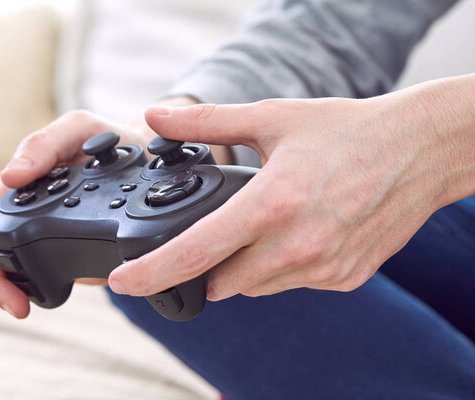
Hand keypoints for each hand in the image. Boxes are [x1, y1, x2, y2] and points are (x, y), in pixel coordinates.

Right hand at [0, 110, 155, 317]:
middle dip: (0, 283)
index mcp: (24, 182)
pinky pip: (49, 270)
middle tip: (17, 306)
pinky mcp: (71, 242)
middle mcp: (30, 207)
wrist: (146, 155)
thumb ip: (45, 144)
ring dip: (18, 289)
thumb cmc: (108, 139)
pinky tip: (50, 298)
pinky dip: (44, 287)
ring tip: (26, 307)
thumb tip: (9, 177)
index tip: (4, 283)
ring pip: (19, 265)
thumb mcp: (78, 129)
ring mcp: (49, 228)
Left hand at [108, 79, 473, 300]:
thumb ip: (206, 124)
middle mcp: (297, 244)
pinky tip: (296, 234)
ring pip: (256, 287)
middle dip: (207, 265)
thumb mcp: (271, 118)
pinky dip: (280, 268)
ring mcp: (324, 266)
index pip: (196, 253)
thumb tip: (156, 118)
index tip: (123, 284)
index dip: (152, 273)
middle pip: (221, 281)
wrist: (418, 150)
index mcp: (272, 204)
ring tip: (263, 226)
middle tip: (216, 231)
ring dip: (244, 267)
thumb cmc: (346, 131)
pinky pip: (292, 285)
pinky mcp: (345, 278)